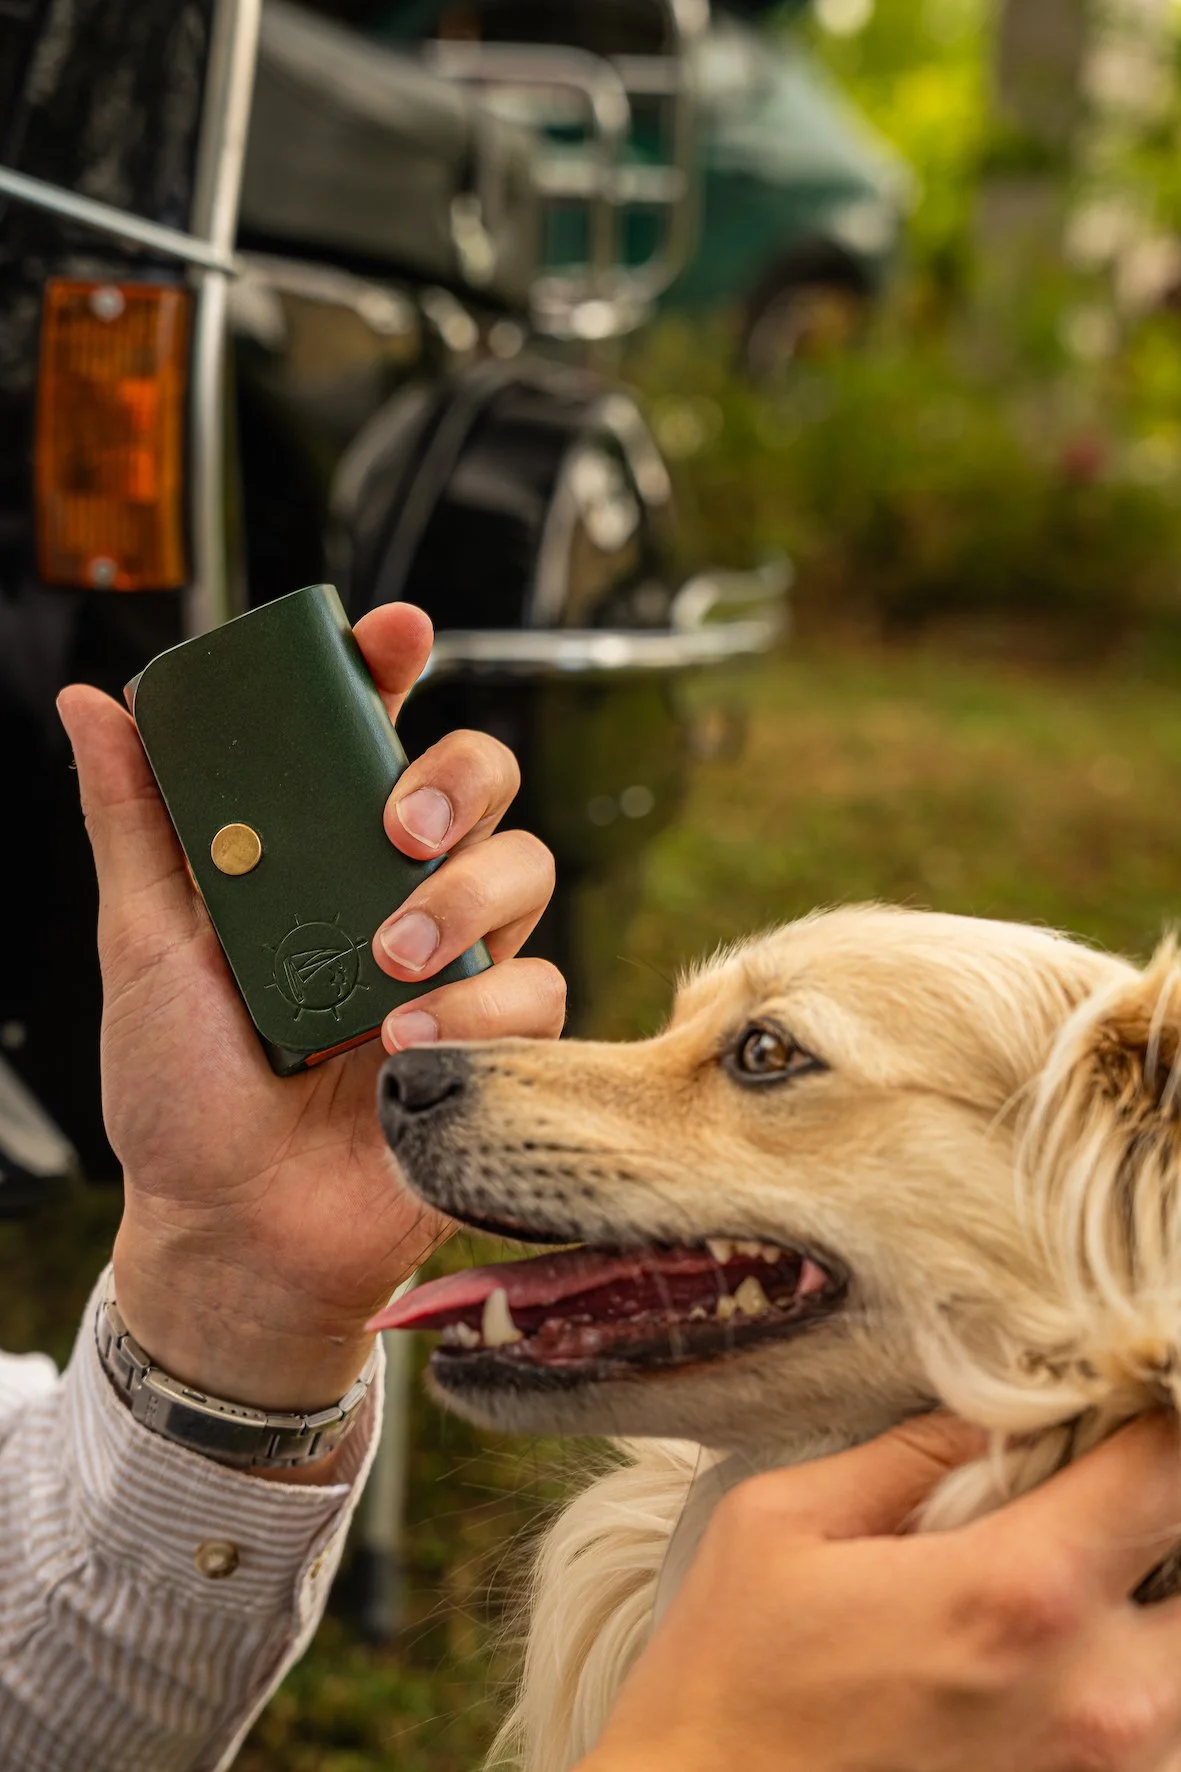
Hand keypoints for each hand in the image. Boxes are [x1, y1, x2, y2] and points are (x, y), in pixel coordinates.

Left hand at [57, 602, 563, 1435]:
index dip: (390, 672)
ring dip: (462, 902)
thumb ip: (135, 826)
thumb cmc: (181, 1095)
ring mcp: (456, 968)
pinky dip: (476, 1008)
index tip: (390, 632)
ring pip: (525, 873)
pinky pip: (535, 989)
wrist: (232, 1232)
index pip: (370, 739)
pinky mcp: (499, 1044)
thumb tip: (90, 700)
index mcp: (318, 861)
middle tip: (396, 828)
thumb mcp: (145, 949)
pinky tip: (404, 1045)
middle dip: (457, 779)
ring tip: (381, 961)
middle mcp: (398, 898)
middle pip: (484, 784)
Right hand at [582, 1414, 1180, 1771]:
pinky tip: (1048, 1654)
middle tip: (1093, 1489)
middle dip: (1160, 1518)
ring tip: (1069, 1572)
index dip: (1153, 1421)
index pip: (1163, 1475)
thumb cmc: (728, 1684)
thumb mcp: (784, 1521)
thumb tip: (991, 1415)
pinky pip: (1152, 1736)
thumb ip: (907, 1454)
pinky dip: (1123, 1681)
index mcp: (1017, 1592)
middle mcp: (1092, 1698)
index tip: (1114, 1402)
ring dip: (1148, 1611)